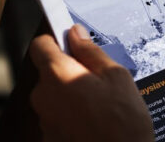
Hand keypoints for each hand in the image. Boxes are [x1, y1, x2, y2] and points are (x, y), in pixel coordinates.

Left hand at [29, 24, 153, 141]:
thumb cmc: (123, 123)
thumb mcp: (116, 77)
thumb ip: (91, 52)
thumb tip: (76, 34)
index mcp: (57, 74)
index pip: (41, 45)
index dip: (56, 40)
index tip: (70, 41)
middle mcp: (43, 96)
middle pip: (49, 72)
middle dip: (70, 71)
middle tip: (97, 80)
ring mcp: (44, 119)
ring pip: (55, 96)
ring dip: (71, 95)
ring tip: (99, 106)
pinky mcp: (49, 137)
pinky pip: (57, 117)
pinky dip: (71, 116)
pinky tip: (92, 122)